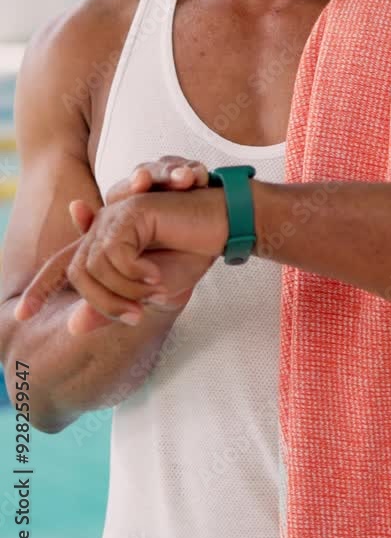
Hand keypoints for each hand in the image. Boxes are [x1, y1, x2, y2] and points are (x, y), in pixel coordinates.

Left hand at [14, 161, 226, 334]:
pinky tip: (156, 277)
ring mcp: (115, 215)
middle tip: (136, 317)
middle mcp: (104, 226)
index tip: (20, 316)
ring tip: (152, 293)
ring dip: (123, 291)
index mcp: (106, 243)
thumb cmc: (192, 254)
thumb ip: (112, 305)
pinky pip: (113, 255)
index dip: (40, 287)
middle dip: (101, 304)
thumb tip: (72, 327)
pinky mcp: (130, 210)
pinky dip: (133, 275)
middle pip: (77, 273)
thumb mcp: (150, 292)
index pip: (63, 265)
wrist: (223, 227)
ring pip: (93, 267)